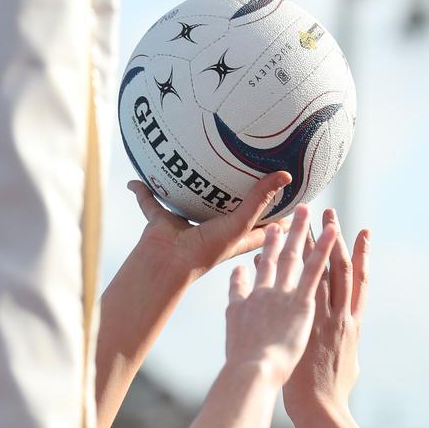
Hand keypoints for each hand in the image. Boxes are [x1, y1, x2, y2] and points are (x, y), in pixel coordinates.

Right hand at [128, 170, 291, 280]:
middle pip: (228, 209)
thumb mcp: (240, 224)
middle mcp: (212, 229)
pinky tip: (135, 178)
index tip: (293, 196)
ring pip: (190, 200)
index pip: (263, 224)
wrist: (168, 262)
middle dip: (236, 193)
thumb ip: (259, 200)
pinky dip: (141, 190)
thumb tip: (285, 175)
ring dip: (191, 187)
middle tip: (250, 168)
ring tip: (196, 164)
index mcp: (234, 236)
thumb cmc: (208, 251)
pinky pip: (150, 200)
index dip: (278, 213)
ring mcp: (186, 223)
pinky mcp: (162, 219)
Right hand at [225, 205, 336, 386]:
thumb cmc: (243, 364)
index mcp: (249, 302)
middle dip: (283, 234)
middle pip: (276, 258)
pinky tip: (332, 231)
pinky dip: (324, 249)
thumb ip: (235, 302)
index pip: (258, 272)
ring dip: (302, 232)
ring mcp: (283, 296)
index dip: (265, 252)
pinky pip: (315, 271)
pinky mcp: (302, 304)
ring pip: (296, 258)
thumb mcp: (233, 330)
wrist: (251, 372)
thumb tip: (236, 280)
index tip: (270, 235)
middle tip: (291, 214)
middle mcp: (264, 293)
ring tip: (309, 210)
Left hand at [283, 209, 369, 420]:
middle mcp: (340, 314)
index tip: (362, 231)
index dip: (362, 254)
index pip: (359, 280)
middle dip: (334, 238)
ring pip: (315, 273)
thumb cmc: (334, 392)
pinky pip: (289, 291)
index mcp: (353, 322)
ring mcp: (319, 317)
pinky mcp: (300, 324)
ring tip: (302, 221)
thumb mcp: (349, 363)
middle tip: (329, 213)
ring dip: (309, 245)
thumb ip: (346, 344)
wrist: (321, 406)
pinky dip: (282, 272)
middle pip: (338, 267)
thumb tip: (347, 339)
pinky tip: (273, 254)